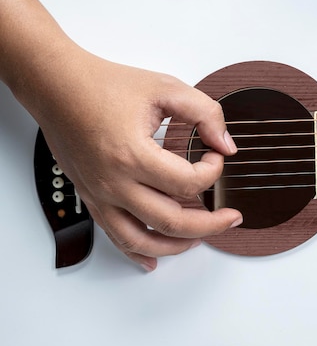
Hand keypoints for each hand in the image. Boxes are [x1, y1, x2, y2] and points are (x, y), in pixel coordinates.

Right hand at [33, 52, 242, 270]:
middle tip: (231, 218)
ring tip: (200, 239)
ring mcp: (100, 195)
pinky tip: (153, 260)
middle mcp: (114, 182)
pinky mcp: (92, 198)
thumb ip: (205, 113)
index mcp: (133, 155)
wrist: (57, 86)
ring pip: (143, 240)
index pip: (189, 183)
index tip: (215, 157)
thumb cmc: (105, 85)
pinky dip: (137, 253)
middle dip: (211, 225)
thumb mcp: (165, 88)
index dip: (213, 172)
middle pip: (172, 222)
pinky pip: (115, 237)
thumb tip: (226, 145)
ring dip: (177, 246)